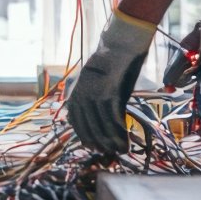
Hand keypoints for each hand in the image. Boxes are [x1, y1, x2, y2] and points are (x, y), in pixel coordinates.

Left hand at [66, 12, 156, 154]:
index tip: (94, 147)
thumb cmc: (108, 63)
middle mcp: (81, 97)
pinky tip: (126, 142)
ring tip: (120, 151)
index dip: (86, 137)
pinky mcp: (109, 95)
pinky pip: (115, 120)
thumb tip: (96, 121)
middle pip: (89, 128)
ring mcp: (94, 97)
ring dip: (112, 142)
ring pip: (102, 127)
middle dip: (100, 143)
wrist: (119, 46)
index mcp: (74, 94)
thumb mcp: (91, 82)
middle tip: (109, 153)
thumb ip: (90, 100)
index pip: (76, 123)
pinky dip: (121, 134)